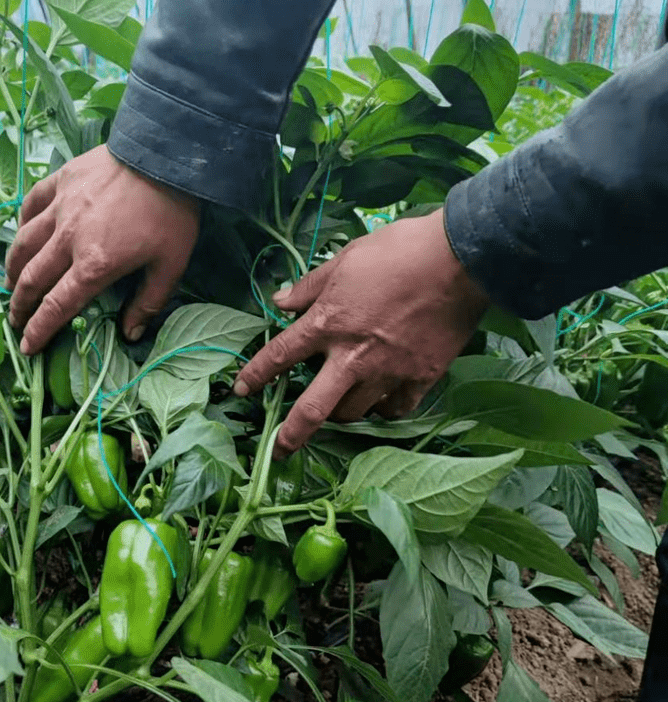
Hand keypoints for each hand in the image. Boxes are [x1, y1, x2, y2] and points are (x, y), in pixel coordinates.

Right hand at [4, 144, 201, 354]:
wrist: (164, 154)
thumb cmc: (171, 212)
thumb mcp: (171, 264)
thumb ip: (148, 302)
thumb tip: (131, 333)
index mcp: (93, 265)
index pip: (57, 306)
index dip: (39, 330)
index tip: (27, 347)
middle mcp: (68, 239)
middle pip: (32, 279)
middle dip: (20, 306)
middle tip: (15, 320)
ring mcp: (60, 208)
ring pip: (23, 243)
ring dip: (12, 268)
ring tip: (10, 283)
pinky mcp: (60, 181)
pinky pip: (31, 204)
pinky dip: (22, 223)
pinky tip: (22, 233)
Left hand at [232, 209, 490, 457]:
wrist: (460, 258)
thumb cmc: (399, 250)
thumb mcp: (345, 259)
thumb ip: (310, 286)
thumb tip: (279, 301)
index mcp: (329, 323)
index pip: (280, 355)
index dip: (256, 374)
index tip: (241, 389)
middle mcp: (353, 356)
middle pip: (313, 409)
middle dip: (291, 435)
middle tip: (279, 451)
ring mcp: (388, 372)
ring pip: (354, 412)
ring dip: (341, 414)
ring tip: (338, 408)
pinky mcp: (420, 378)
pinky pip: (395, 408)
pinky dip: (385, 409)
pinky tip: (381, 402)